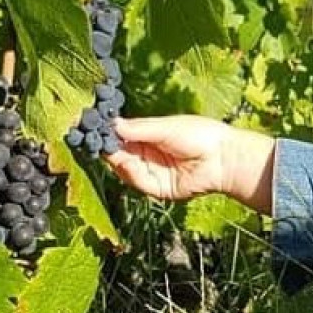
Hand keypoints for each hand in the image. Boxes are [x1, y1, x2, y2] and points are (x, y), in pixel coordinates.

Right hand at [104, 116, 276, 212]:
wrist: (223, 158)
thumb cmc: (200, 136)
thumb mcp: (166, 127)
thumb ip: (138, 128)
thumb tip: (110, 123)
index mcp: (149, 136)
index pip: (120, 135)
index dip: (105, 131)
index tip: (88, 124)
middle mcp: (147, 155)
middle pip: (117, 152)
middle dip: (105, 146)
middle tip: (91, 138)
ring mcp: (152, 172)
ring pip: (123, 168)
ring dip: (115, 159)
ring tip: (110, 149)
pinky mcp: (158, 188)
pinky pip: (137, 182)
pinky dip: (129, 173)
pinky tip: (125, 162)